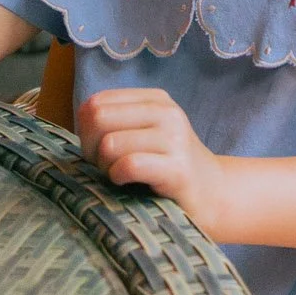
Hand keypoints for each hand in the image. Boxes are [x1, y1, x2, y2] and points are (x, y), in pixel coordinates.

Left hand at [77, 87, 226, 234]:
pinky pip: (127, 165)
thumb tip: (81, 118)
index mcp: (155, 99)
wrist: (214, 194)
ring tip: (121, 175)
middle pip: (98, 119)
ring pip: (109, 144)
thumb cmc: (167, 166)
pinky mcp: (176, 168)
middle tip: (107, 166)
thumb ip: (117, 120)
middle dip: (90, 148)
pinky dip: (118, 177)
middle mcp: (166, 112)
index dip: (86, 131)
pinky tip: (128, 182)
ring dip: (105, 166)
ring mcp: (174, 139)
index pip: (95, 103)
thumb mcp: (146, 132)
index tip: (101, 150)